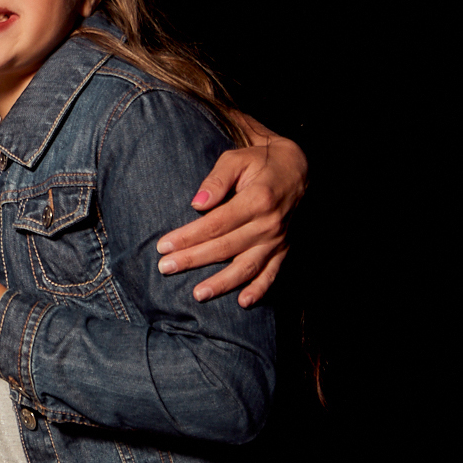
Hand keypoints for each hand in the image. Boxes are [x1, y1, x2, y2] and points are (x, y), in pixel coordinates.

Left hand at [158, 136, 307, 306]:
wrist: (298, 169)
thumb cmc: (260, 162)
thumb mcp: (237, 160)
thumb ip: (216, 180)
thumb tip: (196, 204)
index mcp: (257, 200)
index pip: (215, 224)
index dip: (188, 236)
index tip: (164, 246)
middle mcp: (269, 223)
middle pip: (226, 247)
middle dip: (193, 259)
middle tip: (166, 268)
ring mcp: (278, 239)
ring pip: (247, 266)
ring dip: (222, 283)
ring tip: (198, 294)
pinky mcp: (284, 248)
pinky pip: (273, 273)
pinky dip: (260, 290)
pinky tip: (243, 302)